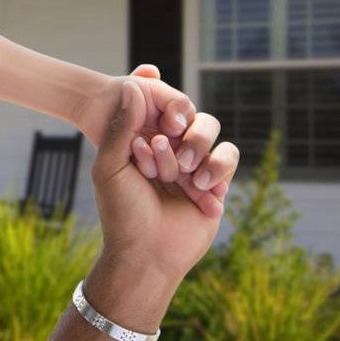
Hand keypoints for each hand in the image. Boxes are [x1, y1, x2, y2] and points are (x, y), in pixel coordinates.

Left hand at [88, 75, 239, 282]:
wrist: (146, 255)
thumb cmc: (122, 212)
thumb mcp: (111, 168)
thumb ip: (121, 127)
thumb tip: (131, 85)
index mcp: (141, 141)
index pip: (157, 109)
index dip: (158, 117)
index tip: (152, 138)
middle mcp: (169, 148)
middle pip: (187, 117)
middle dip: (178, 139)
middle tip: (164, 162)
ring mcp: (193, 164)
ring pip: (210, 133)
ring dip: (198, 151)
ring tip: (184, 178)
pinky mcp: (216, 183)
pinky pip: (228, 158)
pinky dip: (216, 172)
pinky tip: (199, 193)